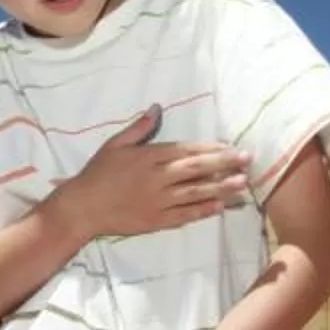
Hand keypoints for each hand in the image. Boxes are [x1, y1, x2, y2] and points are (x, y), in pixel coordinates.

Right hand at [55, 107, 247, 240]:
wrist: (82, 208)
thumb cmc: (98, 174)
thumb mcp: (115, 145)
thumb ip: (139, 127)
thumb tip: (157, 108)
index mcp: (148, 157)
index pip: (186, 150)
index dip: (211, 148)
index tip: (231, 146)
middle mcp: (157, 178)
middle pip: (196, 169)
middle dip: (224, 164)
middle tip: (247, 160)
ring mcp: (158, 201)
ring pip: (195, 193)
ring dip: (221, 187)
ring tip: (243, 184)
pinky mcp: (156, 221)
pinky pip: (184, 215)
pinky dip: (203, 210)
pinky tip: (220, 207)